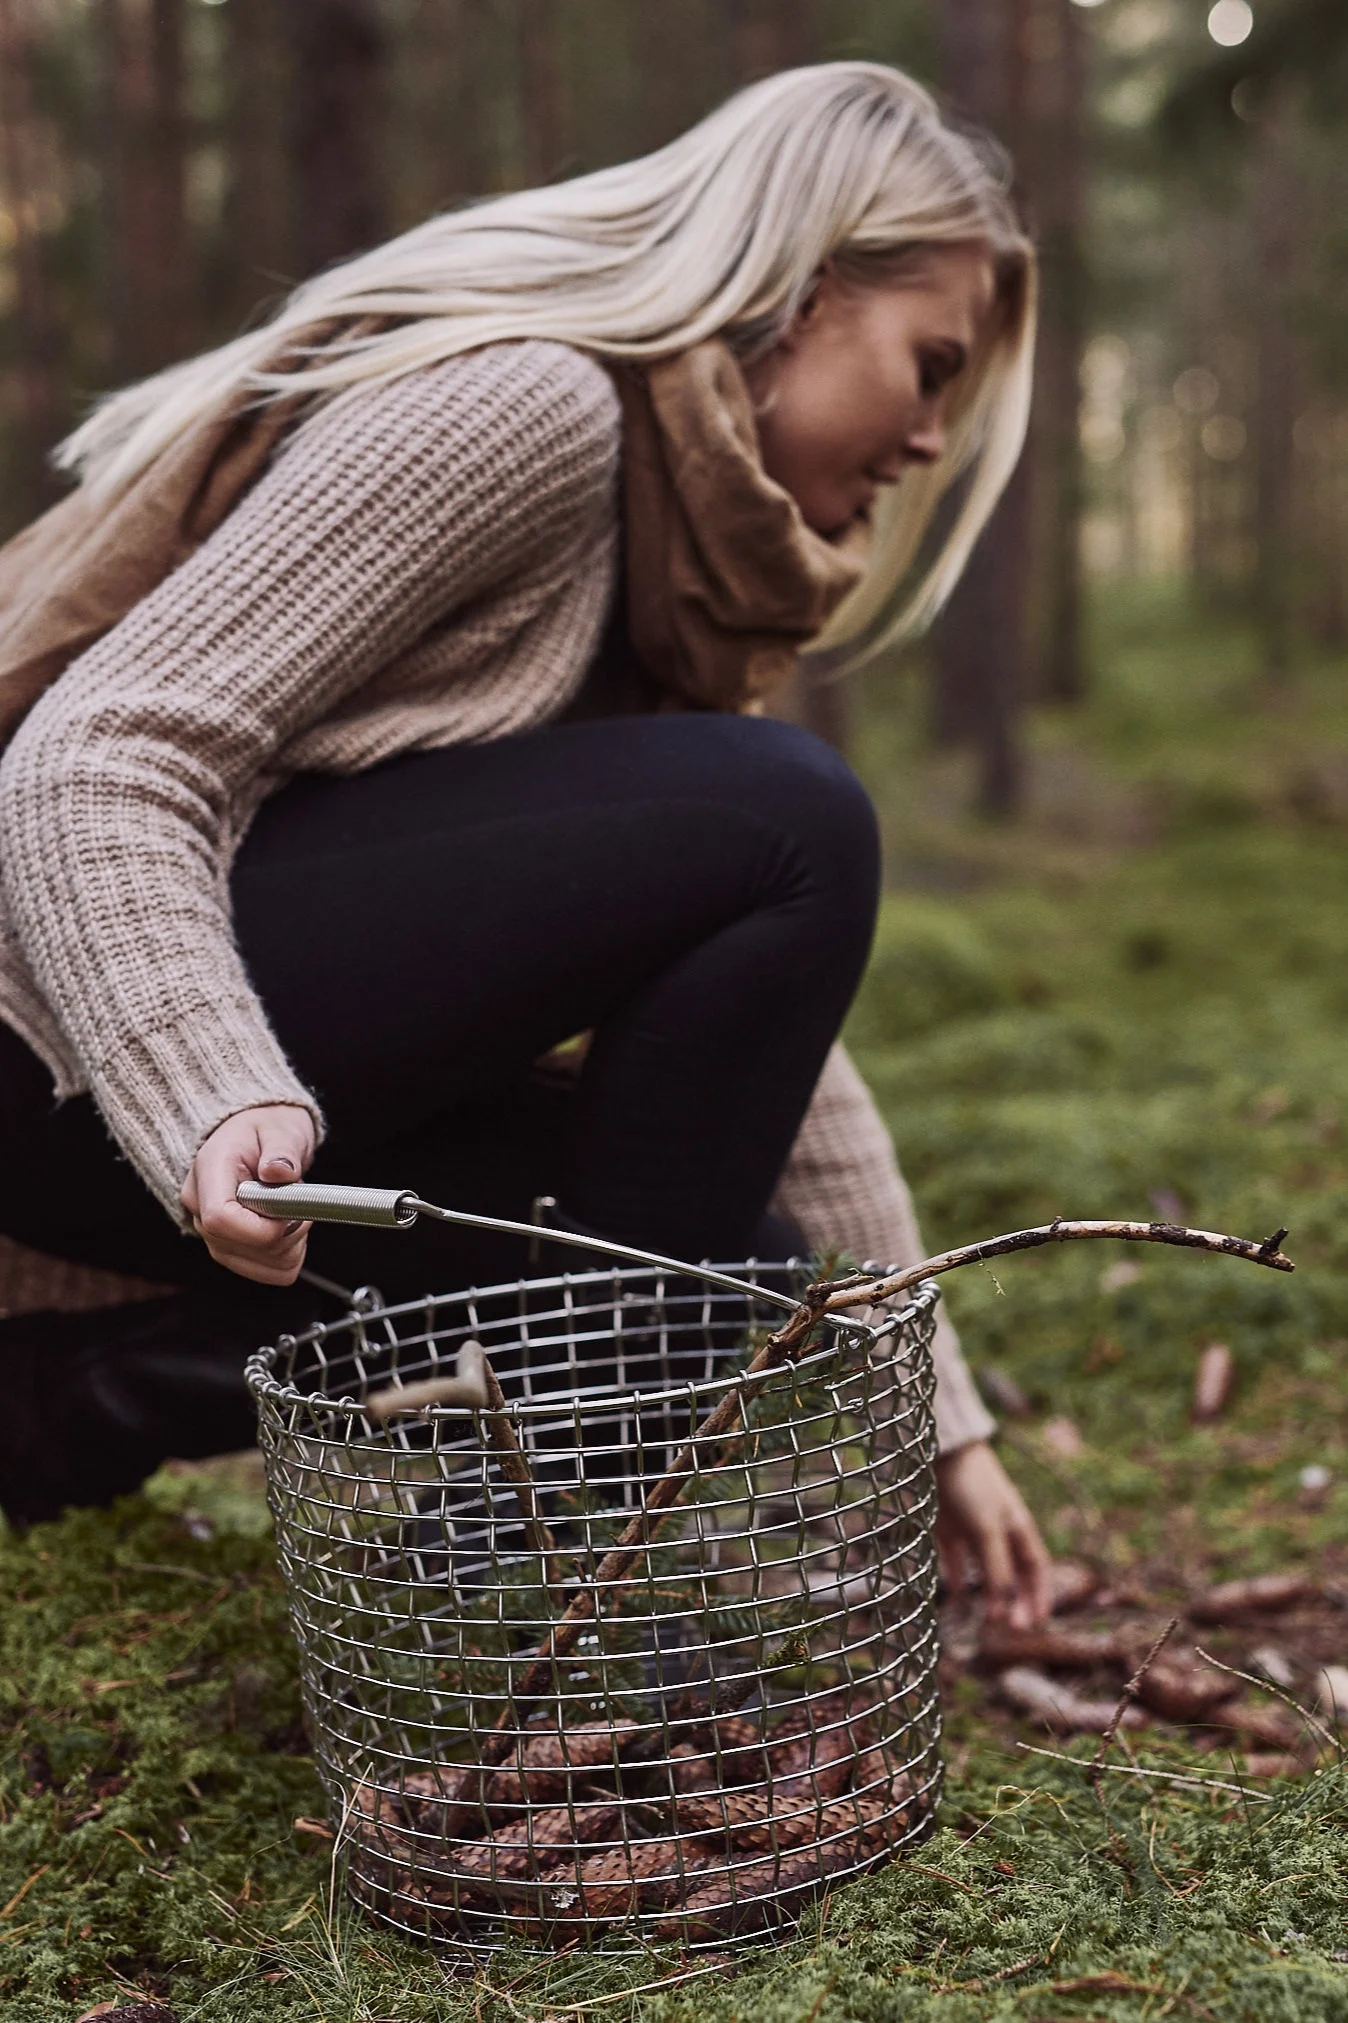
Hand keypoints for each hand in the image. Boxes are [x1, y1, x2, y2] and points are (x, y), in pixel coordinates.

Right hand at [181, 1104, 315, 1284]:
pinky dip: (287, 1257)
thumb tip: (279, 1171)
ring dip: (288, 1246)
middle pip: (237, 1247)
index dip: (262, 1228)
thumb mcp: (280, 1128)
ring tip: (291, 1210)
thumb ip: (282, 1150)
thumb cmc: (265, 1128)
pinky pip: (265, 1272)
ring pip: (254, 1266)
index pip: (220, 1219)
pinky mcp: (226, 1248)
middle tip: (297, 1201)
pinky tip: (288, 1229)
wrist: (256, 1133)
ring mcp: (209, 1232)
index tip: (290, 1213)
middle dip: (283, 1233)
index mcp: (208, 1171)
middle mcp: (199, 1206)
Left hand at [935, 1439, 1050, 1628]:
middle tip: (1006, 1630)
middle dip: (1012, 1600)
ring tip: (981, 1619)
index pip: (1036, 1568)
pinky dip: (956, 1576)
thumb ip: (996, 1568)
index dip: (1038, 1595)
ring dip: (985, 1592)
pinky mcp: (947, 1524)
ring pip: (983, 1567)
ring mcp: (972, 1526)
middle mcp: (998, 1529)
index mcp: (1018, 1527)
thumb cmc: (972, 1487)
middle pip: (1011, 1572)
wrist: (941, 1449)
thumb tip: (1003, 1608)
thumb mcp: (987, 1531)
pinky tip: (953, 1593)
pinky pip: (955, 1556)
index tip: (1035, 1623)